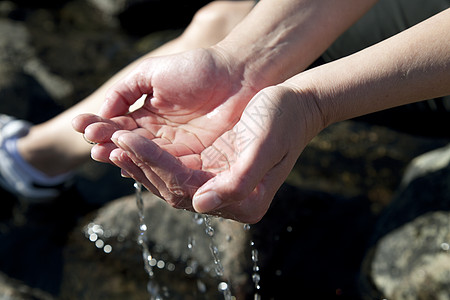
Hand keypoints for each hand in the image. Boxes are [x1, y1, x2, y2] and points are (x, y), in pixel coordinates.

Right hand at [72, 47, 257, 202]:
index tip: (82, 126)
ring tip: (103, 153)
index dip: (100, 127)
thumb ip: (125, 91)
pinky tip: (128, 164)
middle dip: (107, 145)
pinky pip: (168, 168)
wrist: (237, 76)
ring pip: (145, 159)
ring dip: (123, 158)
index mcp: (149, 116)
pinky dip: (148, 167)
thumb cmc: (197, 69)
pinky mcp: (195, 161)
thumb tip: (102, 113)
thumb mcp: (153, 73)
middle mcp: (160, 136)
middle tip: (91, 145)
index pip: (120, 126)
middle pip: (129, 146)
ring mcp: (177, 150)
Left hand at [100, 85, 322, 222]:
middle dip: (139, 165)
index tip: (127, 139)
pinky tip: (133, 144)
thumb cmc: (284, 119)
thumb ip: (240, 180)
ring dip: (139, 163)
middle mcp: (228, 199)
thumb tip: (201, 205)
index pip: (186, 189)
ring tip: (112, 144)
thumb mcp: (266, 145)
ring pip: (169, 181)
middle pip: (173, 189)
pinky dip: (151, 157)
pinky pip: (175, 168)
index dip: (154, 165)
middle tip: (109, 142)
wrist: (296, 104)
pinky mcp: (212, 170)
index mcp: (245, 201)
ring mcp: (218, 186)